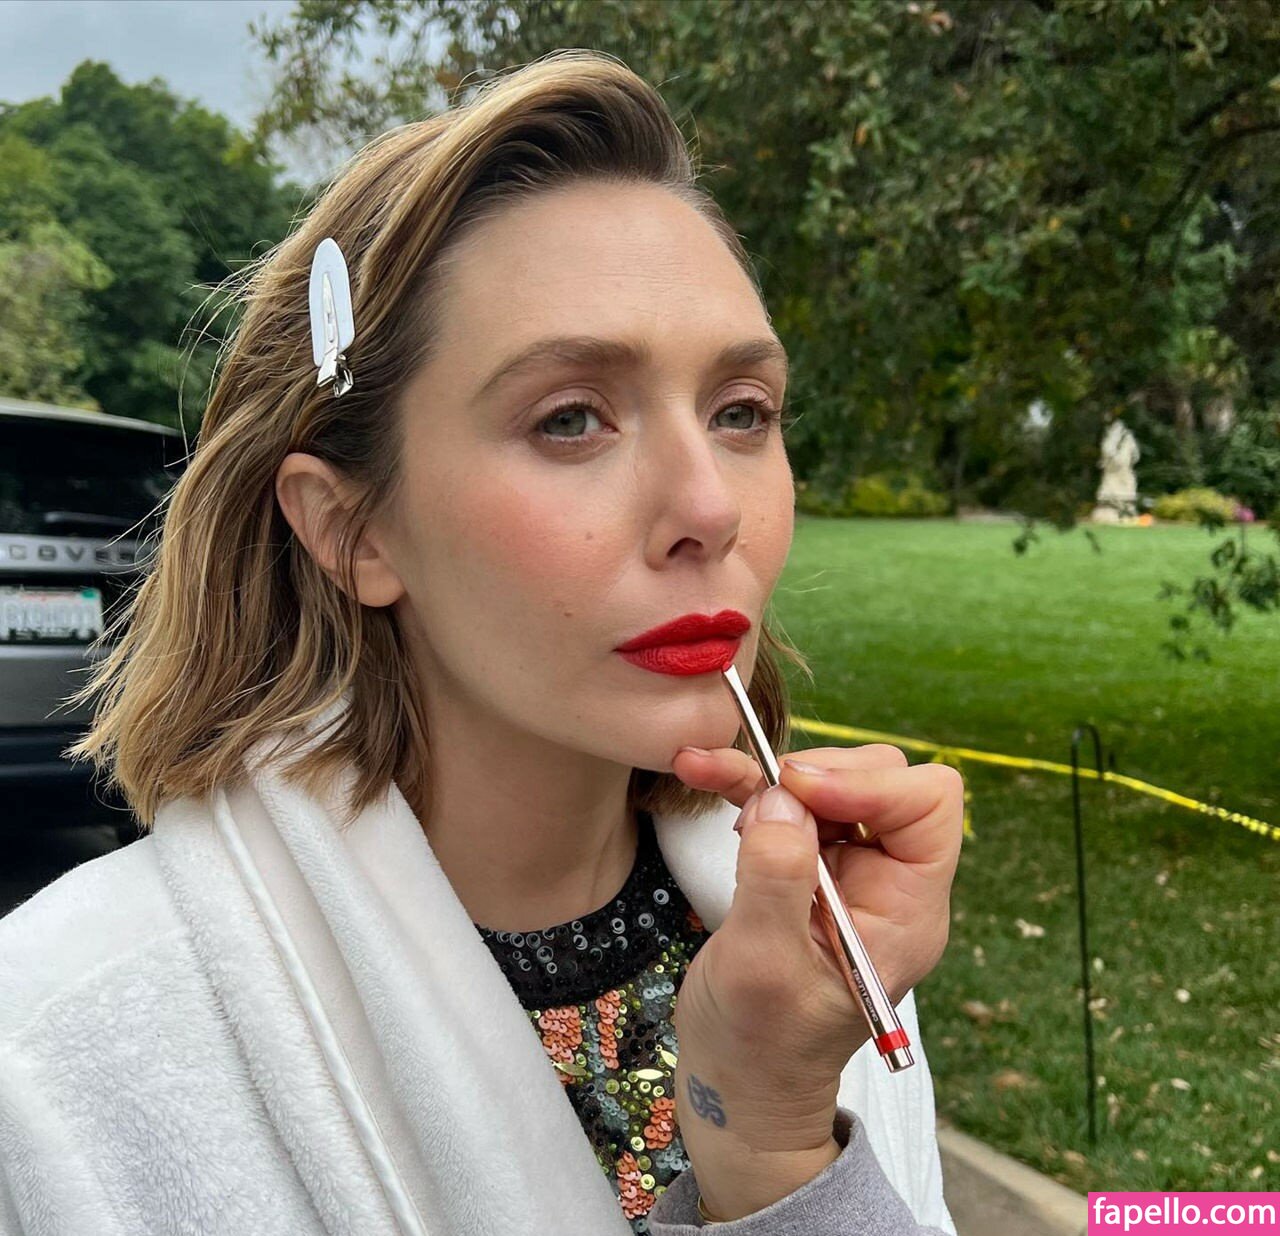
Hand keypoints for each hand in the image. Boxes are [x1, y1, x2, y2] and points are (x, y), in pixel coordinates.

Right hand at [666, 743, 962, 1156]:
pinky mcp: (806, 864)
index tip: (798, 793)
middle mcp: (887, 881)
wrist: (740, 1082)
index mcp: (905, 910)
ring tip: (711, 780)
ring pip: (830, 780)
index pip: (927, 807)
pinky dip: (748, 783)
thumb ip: (777, 878)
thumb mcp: (761, 967)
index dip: (869, 784)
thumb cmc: (759, 1045)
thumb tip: (781, 797)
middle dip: (815, 776)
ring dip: (770, 775)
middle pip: (882, 781)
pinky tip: (704, 771)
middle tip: (755, 809)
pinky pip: (788, 801)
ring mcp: (847, 870)